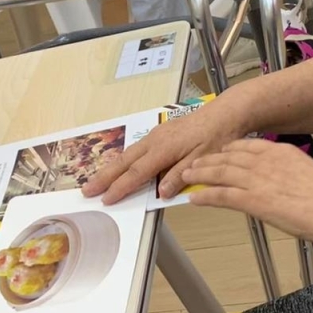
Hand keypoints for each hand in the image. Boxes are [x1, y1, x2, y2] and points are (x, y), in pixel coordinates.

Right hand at [82, 96, 248, 203]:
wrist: (226, 112)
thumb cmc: (218, 136)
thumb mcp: (203, 159)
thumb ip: (180, 175)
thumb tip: (160, 193)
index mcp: (164, 149)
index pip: (137, 173)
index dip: (120, 187)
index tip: (105, 199)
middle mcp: (155, 140)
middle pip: (124, 162)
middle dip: (105, 177)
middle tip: (86, 190)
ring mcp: (156, 134)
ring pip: (128, 154)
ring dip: (111, 168)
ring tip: (97, 180)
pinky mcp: (161, 133)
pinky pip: (136, 149)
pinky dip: (123, 160)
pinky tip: (120, 166)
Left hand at [180, 139, 312, 244]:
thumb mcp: (307, 175)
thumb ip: (289, 175)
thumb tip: (282, 185)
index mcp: (280, 152)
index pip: (246, 146)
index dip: (228, 149)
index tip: (218, 151)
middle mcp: (265, 161)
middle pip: (228, 157)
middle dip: (208, 160)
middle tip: (193, 162)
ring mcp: (257, 179)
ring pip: (220, 172)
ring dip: (200, 174)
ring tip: (185, 176)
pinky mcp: (254, 199)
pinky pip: (221, 195)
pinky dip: (205, 196)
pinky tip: (194, 198)